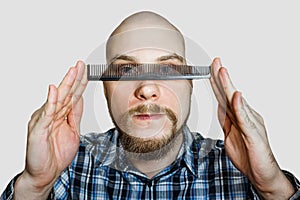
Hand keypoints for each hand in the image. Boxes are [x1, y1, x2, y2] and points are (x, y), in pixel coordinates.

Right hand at [15, 61, 87, 198]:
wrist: (45, 174)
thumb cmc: (57, 154)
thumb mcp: (73, 131)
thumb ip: (75, 115)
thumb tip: (80, 99)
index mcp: (61, 115)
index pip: (72, 96)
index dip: (80, 83)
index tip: (87, 71)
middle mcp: (52, 114)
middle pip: (66, 93)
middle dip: (74, 78)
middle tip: (80, 64)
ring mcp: (44, 120)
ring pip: (57, 99)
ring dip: (66, 85)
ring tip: (72, 71)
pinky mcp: (38, 129)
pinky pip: (46, 114)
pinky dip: (51, 102)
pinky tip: (54, 91)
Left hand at [210, 58, 293, 198]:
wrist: (262, 174)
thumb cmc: (248, 155)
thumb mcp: (230, 135)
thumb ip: (226, 121)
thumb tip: (219, 107)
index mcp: (238, 117)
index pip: (225, 97)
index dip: (216, 83)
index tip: (209, 69)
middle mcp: (246, 116)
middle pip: (230, 94)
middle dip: (221, 77)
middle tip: (215, 62)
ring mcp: (250, 124)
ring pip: (237, 102)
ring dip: (228, 86)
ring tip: (222, 71)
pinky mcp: (253, 135)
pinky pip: (245, 119)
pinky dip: (240, 107)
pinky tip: (236, 96)